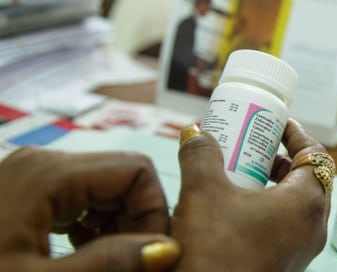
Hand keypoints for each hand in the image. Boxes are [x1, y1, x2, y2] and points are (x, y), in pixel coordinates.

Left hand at [0, 148, 178, 270]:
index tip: (152, 254)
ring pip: (107, 188)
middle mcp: (44, 162)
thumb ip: (107, 262)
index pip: (138, 171)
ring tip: (110, 262)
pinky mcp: (29, 189)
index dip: (155, 213)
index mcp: (49, 174)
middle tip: (133, 264)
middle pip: (125, 177)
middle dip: (140, 221)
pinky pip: (82, 196)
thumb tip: (168, 249)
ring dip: (120, 225)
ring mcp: (35, 174)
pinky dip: (97, 224)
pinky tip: (86, 252)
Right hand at [172, 119, 329, 270]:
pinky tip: (236, 210)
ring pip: (297, 205)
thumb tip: (196, 132)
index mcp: (305, 203)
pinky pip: (287, 227)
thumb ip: (200, 155)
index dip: (296, 134)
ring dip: (275, 184)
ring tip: (243, 174)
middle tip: (255, 146)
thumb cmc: (216, 254)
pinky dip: (270, 209)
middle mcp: (312, 227)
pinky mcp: (287, 265)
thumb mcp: (203, 193)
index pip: (315, 154)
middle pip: (309, 179)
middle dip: (282, 158)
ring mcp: (302, 250)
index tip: (276, 122)